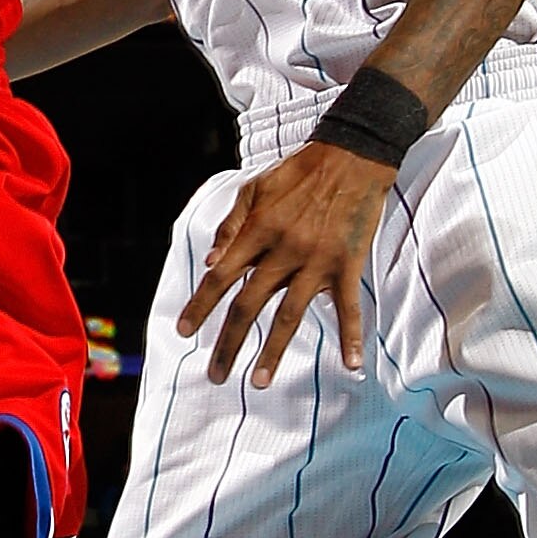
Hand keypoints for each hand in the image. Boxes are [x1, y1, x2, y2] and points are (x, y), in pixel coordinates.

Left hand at [179, 141, 394, 384]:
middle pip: (248, 306)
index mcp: (258, 231)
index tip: (184, 331)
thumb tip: (209, 264)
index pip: (220, 277)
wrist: (352, 155)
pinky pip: (348, 307)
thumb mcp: (254, 188)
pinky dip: (351, 337)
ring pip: (289, 315)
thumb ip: (230, 226)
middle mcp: (283, 250)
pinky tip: (351, 366)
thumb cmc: (299, 171)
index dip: (200, 306)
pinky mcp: (348, 264)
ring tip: (259, 382)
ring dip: (273, 352)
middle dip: (228, 343)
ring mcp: (317, 261)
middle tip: (216, 375)